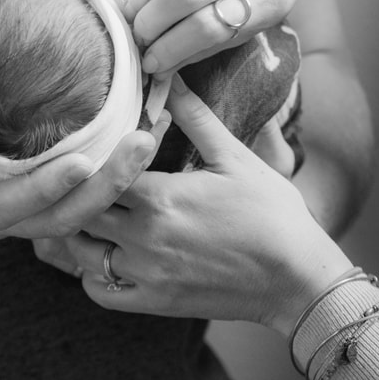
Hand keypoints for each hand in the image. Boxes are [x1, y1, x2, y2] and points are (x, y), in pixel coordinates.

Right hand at [0, 36, 168, 239]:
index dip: (41, 192)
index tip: (83, 163)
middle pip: (49, 221)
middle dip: (99, 192)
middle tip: (142, 145)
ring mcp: (12, 208)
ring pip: (71, 215)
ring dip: (115, 186)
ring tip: (152, 139)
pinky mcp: (35, 195)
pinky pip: (76, 197)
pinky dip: (110, 175)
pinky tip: (142, 134)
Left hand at [35, 76, 350, 337]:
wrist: (298, 278)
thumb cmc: (273, 214)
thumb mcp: (235, 158)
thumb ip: (196, 118)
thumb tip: (171, 78)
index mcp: (160, 197)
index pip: (98, 171)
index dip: (93, 156)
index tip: (96, 146)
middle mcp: (143, 237)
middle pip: (82, 210)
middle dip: (80, 193)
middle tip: (82, 179)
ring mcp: (146, 273)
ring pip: (82, 252)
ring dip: (81, 232)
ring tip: (92, 213)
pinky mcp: (154, 301)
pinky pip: (100, 291)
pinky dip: (93, 275)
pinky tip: (107, 255)